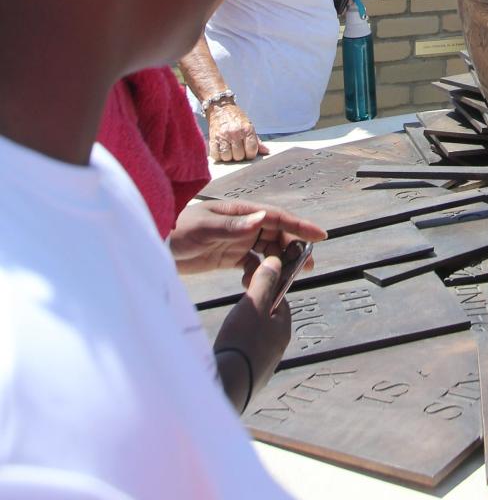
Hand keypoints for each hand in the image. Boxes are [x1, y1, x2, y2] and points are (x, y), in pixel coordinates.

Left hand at [170, 198, 326, 274]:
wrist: (156, 245)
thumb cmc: (177, 229)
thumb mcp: (204, 227)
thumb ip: (233, 226)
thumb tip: (263, 218)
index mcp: (242, 213)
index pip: (277, 217)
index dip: (300, 226)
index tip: (320, 236)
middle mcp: (244, 226)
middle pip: (278, 235)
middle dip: (294, 249)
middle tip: (307, 267)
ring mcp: (238, 242)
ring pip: (268, 251)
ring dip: (279, 263)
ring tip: (285, 280)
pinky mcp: (229, 258)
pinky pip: (253, 266)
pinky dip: (259, 275)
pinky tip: (255, 286)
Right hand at [207, 99, 267, 161]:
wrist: (221, 108)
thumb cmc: (236, 118)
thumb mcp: (249, 126)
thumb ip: (257, 140)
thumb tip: (266, 151)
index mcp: (247, 129)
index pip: (252, 149)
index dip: (251, 154)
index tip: (248, 153)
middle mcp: (235, 132)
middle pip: (239, 156)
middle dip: (240, 156)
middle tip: (238, 150)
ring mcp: (223, 136)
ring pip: (227, 157)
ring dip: (229, 157)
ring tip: (230, 151)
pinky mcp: (213, 139)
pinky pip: (216, 155)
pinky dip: (219, 156)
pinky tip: (221, 151)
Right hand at [214, 251, 293, 405]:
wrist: (227, 384)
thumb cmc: (242, 340)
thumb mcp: (253, 304)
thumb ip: (265, 282)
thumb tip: (276, 262)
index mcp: (284, 328)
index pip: (279, 302)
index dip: (265, 291)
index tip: (249, 288)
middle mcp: (279, 348)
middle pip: (267, 321)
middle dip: (252, 312)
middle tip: (236, 312)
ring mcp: (265, 365)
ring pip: (256, 339)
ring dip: (243, 331)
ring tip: (230, 330)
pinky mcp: (251, 378)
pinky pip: (245, 356)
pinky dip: (237, 349)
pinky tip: (227, 349)